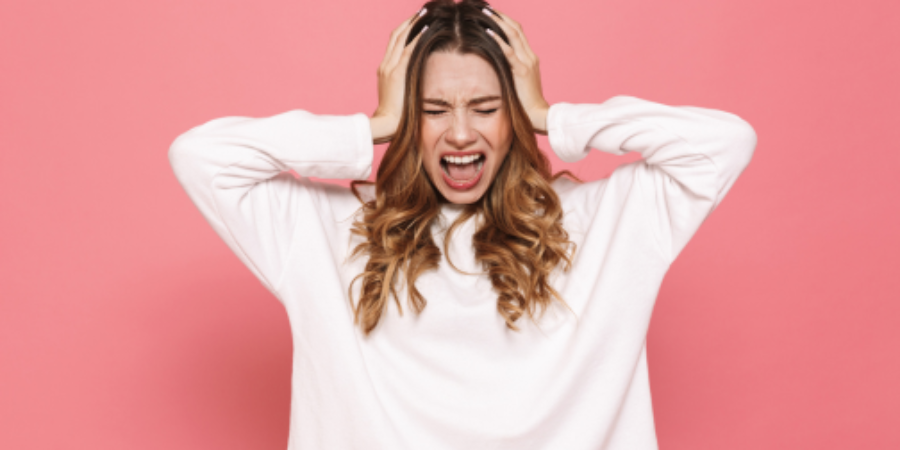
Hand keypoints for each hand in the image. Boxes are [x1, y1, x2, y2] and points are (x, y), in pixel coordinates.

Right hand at [370, 9, 427, 143]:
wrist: (385, 124)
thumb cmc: (396, 116)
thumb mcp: (399, 96)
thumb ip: (405, 85)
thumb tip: (418, 83)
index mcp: (385, 69)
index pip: (394, 43)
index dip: (405, 30)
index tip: (417, 21)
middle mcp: (386, 64)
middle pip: (396, 35)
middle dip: (409, 22)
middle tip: (422, 11)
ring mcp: (390, 67)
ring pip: (401, 37)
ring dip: (414, 23)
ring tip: (425, 12)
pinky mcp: (397, 72)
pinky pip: (408, 49)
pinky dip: (417, 36)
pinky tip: (427, 26)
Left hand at [483, 7, 549, 134]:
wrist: (538, 114)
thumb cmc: (526, 103)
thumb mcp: (519, 83)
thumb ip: (511, 72)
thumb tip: (495, 67)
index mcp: (530, 58)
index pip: (518, 33)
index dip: (506, 22)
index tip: (494, 14)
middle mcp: (530, 56)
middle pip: (516, 29)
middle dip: (501, 17)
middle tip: (488, 8)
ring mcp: (527, 62)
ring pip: (513, 35)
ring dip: (498, 22)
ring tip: (486, 13)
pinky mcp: (522, 71)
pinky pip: (509, 52)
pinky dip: (498, 40)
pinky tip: (488, 31)